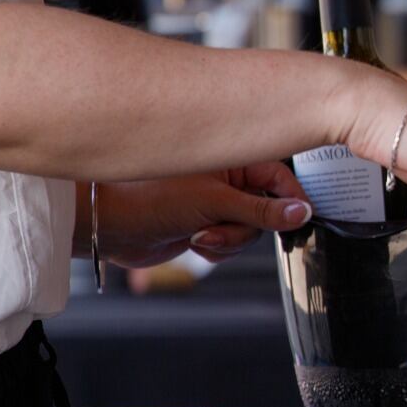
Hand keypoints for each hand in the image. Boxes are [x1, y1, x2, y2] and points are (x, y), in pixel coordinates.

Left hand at [90, 163, 311, 267]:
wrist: (106, 224)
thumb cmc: (147, 196)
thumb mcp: (213, 201)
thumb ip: (262, 209)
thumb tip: (300, 212)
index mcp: (232, 156)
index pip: (280, 177)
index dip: (290, 200)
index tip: (299, 217)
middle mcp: (227, 178)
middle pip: (267, 209)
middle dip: (244, 226)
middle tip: (219, 227)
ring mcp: (216, 203)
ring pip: (250, 231)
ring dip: (227, 240)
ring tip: (198, 235)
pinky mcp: (206, 225)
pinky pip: (232, 244)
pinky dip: (216, 249)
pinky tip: (192, 241)